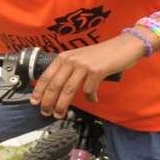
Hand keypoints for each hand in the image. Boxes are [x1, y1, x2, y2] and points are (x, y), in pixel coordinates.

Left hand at [29, 36, 145, 118]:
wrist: (124, 46)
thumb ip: (68, 69)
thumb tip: (57, 89)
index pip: (46, 76)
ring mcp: (83, 65)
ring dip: (62, 105)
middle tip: (46, 113)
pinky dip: (90, 98)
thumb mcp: (80, 58)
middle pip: (54, 85)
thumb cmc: (102, 55)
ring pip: (68, 90)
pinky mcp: (96, 70)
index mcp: (64, 57)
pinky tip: (94, 100)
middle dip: (48, 102)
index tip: (34, 102)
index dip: (38, 90)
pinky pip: (89, 90)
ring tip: (60, 113)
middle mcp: (71, 60)